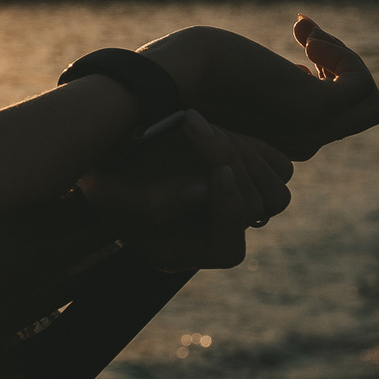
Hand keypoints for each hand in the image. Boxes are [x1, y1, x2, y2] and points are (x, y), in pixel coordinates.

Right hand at [83, 112, 292, 270]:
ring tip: (204, 126)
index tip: (217, 172)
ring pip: (275, 194)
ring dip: (244, 155)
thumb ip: (149, 204)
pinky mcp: (246, 175)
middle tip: (194, 126)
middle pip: (256, 214)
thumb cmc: (99, 173)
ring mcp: (232, 205)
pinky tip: (217, 128)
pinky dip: (256, 147)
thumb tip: (201, 193)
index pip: (227, 250)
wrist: (106, 140)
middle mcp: (211, 234)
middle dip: (230, 165)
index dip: (227, 212)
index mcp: (178, 252)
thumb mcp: (107, 192)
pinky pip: (278, 168)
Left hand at [139, 17, 378, 160]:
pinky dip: (344, 56)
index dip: (326, 75)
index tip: (299, 42)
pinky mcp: (313, 109)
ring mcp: (309, 130)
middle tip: (305, 35)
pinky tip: (306, 38)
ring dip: (349, 62)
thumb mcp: (244, 79)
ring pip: (370, 106)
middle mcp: (299, 141)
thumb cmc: (193, 68)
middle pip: (358, 111)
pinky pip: (362, 86)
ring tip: (311, 39)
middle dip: (341, 65)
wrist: (175, 72)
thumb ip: (273, 85)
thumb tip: (301, 74)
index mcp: (281, 136)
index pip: (333, 115)